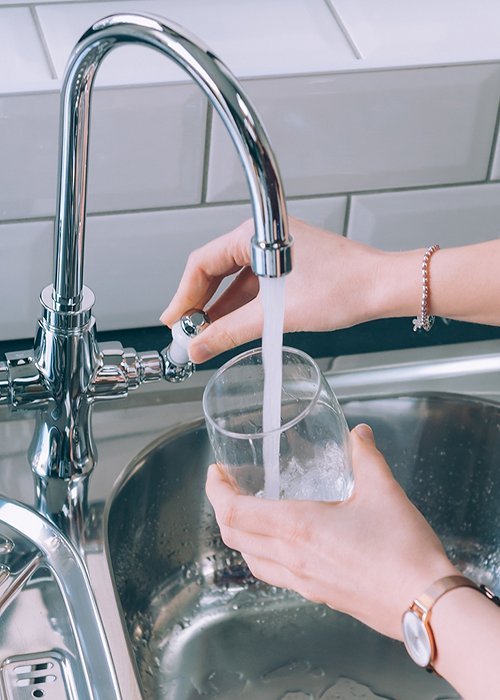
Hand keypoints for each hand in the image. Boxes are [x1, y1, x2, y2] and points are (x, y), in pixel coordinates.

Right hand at [160, 218, 388, 362]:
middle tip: (186, 333)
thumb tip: (200, 346)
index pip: (202, 263)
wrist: (384, 287)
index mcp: (255, 234)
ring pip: (234, 281)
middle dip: (199, 304)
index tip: (173, 322)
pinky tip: (232, 327)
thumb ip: (232, 331)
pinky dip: (241, 307)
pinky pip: (254, 286)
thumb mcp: (279, 314)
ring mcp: (276, 253)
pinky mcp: (288, 268)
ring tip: (205, 336)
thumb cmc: (344, 286)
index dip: (183, 296)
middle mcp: (263, 238)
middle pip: (215, 271)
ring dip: (220, 309)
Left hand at [206, 423, 457, 639]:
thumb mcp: (382, 490)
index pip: (234, 512)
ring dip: (240, 535)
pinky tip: (283, 544)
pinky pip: (275, 575)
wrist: (424, 603)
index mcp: (297, 528)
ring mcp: (302, 581)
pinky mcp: (318, 594)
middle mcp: (291, 557)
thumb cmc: (402, 552)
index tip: (215, 474)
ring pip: (252, 560)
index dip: (216, 491)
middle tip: (227, 488)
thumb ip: (365, 456)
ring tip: (249, 513)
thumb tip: (358, 434)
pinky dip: (263, 555)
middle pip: (234, 537)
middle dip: (222, 510)